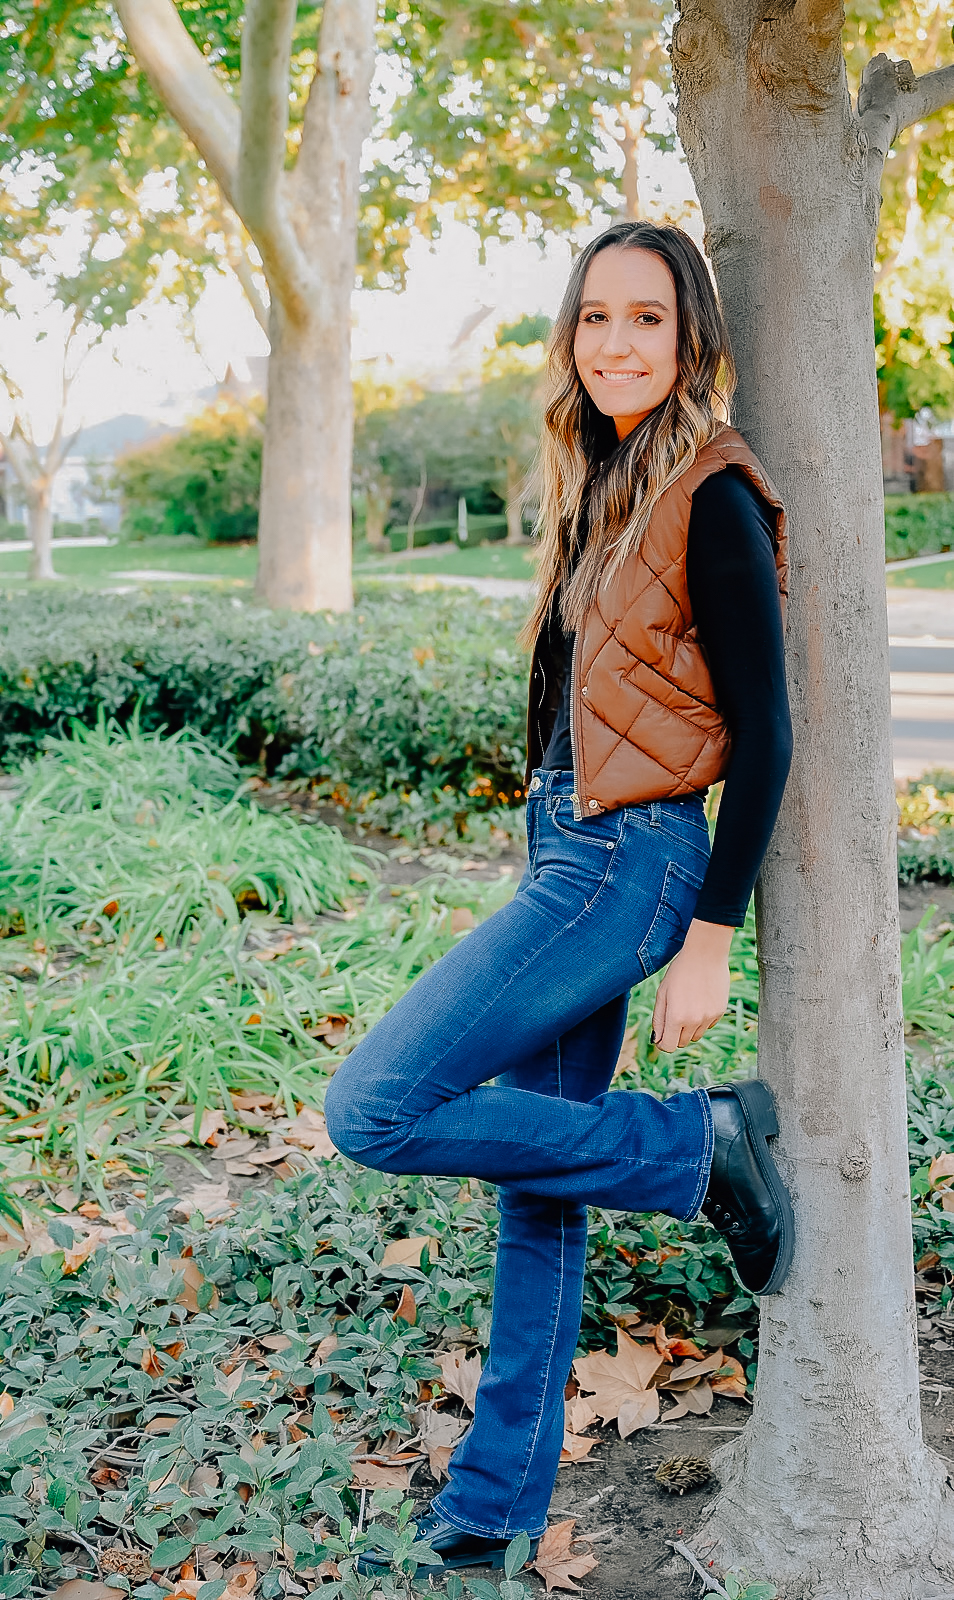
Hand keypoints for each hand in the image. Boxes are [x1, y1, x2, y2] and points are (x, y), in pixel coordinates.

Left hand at [651, 918, 732, 1051]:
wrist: (706, 955)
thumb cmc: (680, 972)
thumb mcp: (662, 993)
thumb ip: (658, 1019)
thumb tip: (657, 1040)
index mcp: (676, 1017)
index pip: (668, 1046)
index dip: (662, 1043)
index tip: (661, 1035)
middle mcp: (694, 1021)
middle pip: (681, 1043)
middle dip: (675, 1034)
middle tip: (673, 1014)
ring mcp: (708, 1018)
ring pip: (695, 1036)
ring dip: (689, 1027)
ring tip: (687, 1005)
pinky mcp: (719, 1012)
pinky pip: (707, 1025)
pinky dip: (702, 1019)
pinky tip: (699, 1001)